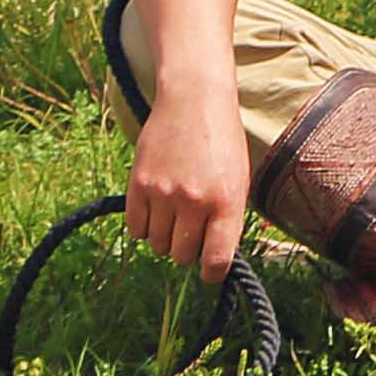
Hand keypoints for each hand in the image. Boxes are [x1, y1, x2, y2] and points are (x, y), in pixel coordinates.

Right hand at [125, 82, 253, 280]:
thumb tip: (216, 257)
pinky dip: (145, 227)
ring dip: (166, 238)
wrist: (193, 101)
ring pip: (158, 245)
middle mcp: (194, 201)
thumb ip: (229, 217)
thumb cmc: (222, 141)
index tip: (210, 273)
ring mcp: (163, 194)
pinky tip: (156, 210)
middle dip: (188, 250)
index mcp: (226, 201)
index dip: (213, 274)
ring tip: (175, 216)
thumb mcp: (239, 178)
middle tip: (193, 230)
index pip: (216, 259)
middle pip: (182, 255)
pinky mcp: (138, 185)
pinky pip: (136, 229)